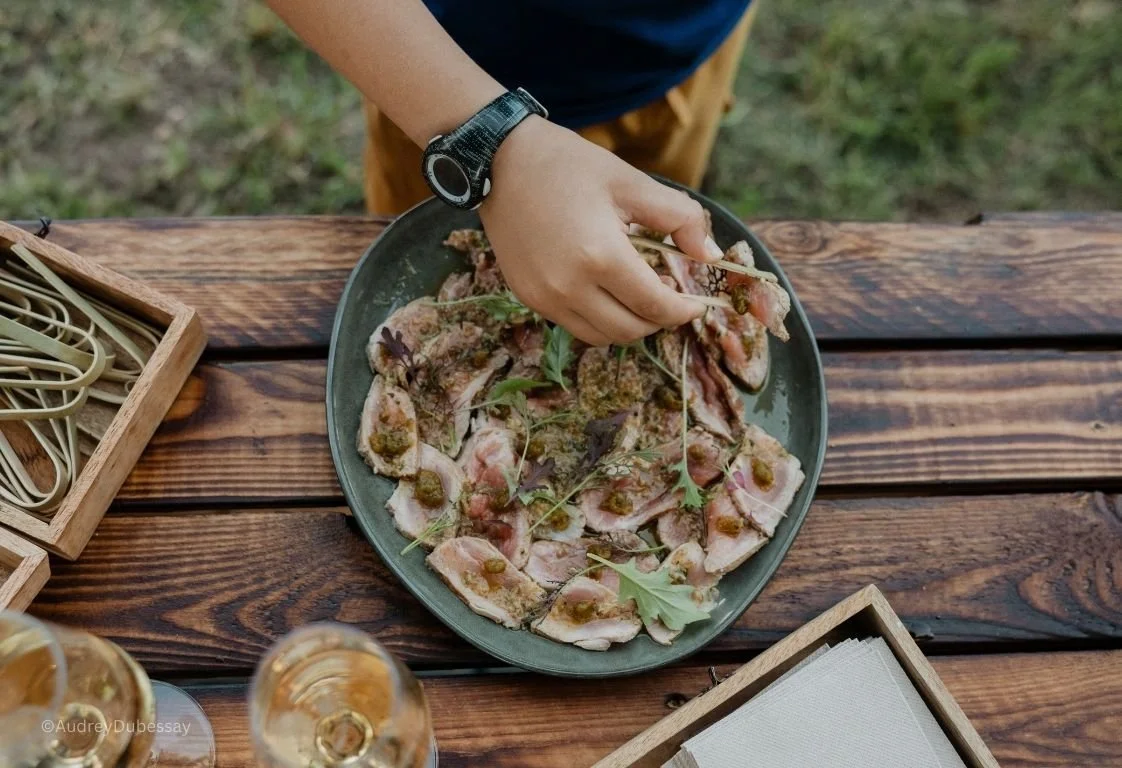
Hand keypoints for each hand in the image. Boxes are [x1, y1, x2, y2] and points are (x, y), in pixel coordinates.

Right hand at [479, 117, 722, 345]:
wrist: (500, 161)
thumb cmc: (569, 165)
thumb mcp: (632, 182)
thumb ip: (680, 218)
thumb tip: (711, 255)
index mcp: (600, 256)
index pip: (655, 306)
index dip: (683, 310)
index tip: (696, 303)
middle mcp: (569, 287)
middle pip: (630, 330)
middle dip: (658, 320)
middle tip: (670, 297)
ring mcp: (544, 297)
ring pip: (601, 337)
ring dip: (628, 324)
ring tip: (639, 296)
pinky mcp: (528, 297)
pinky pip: (574, 325)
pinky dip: (598, 319)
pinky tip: (607, 291)